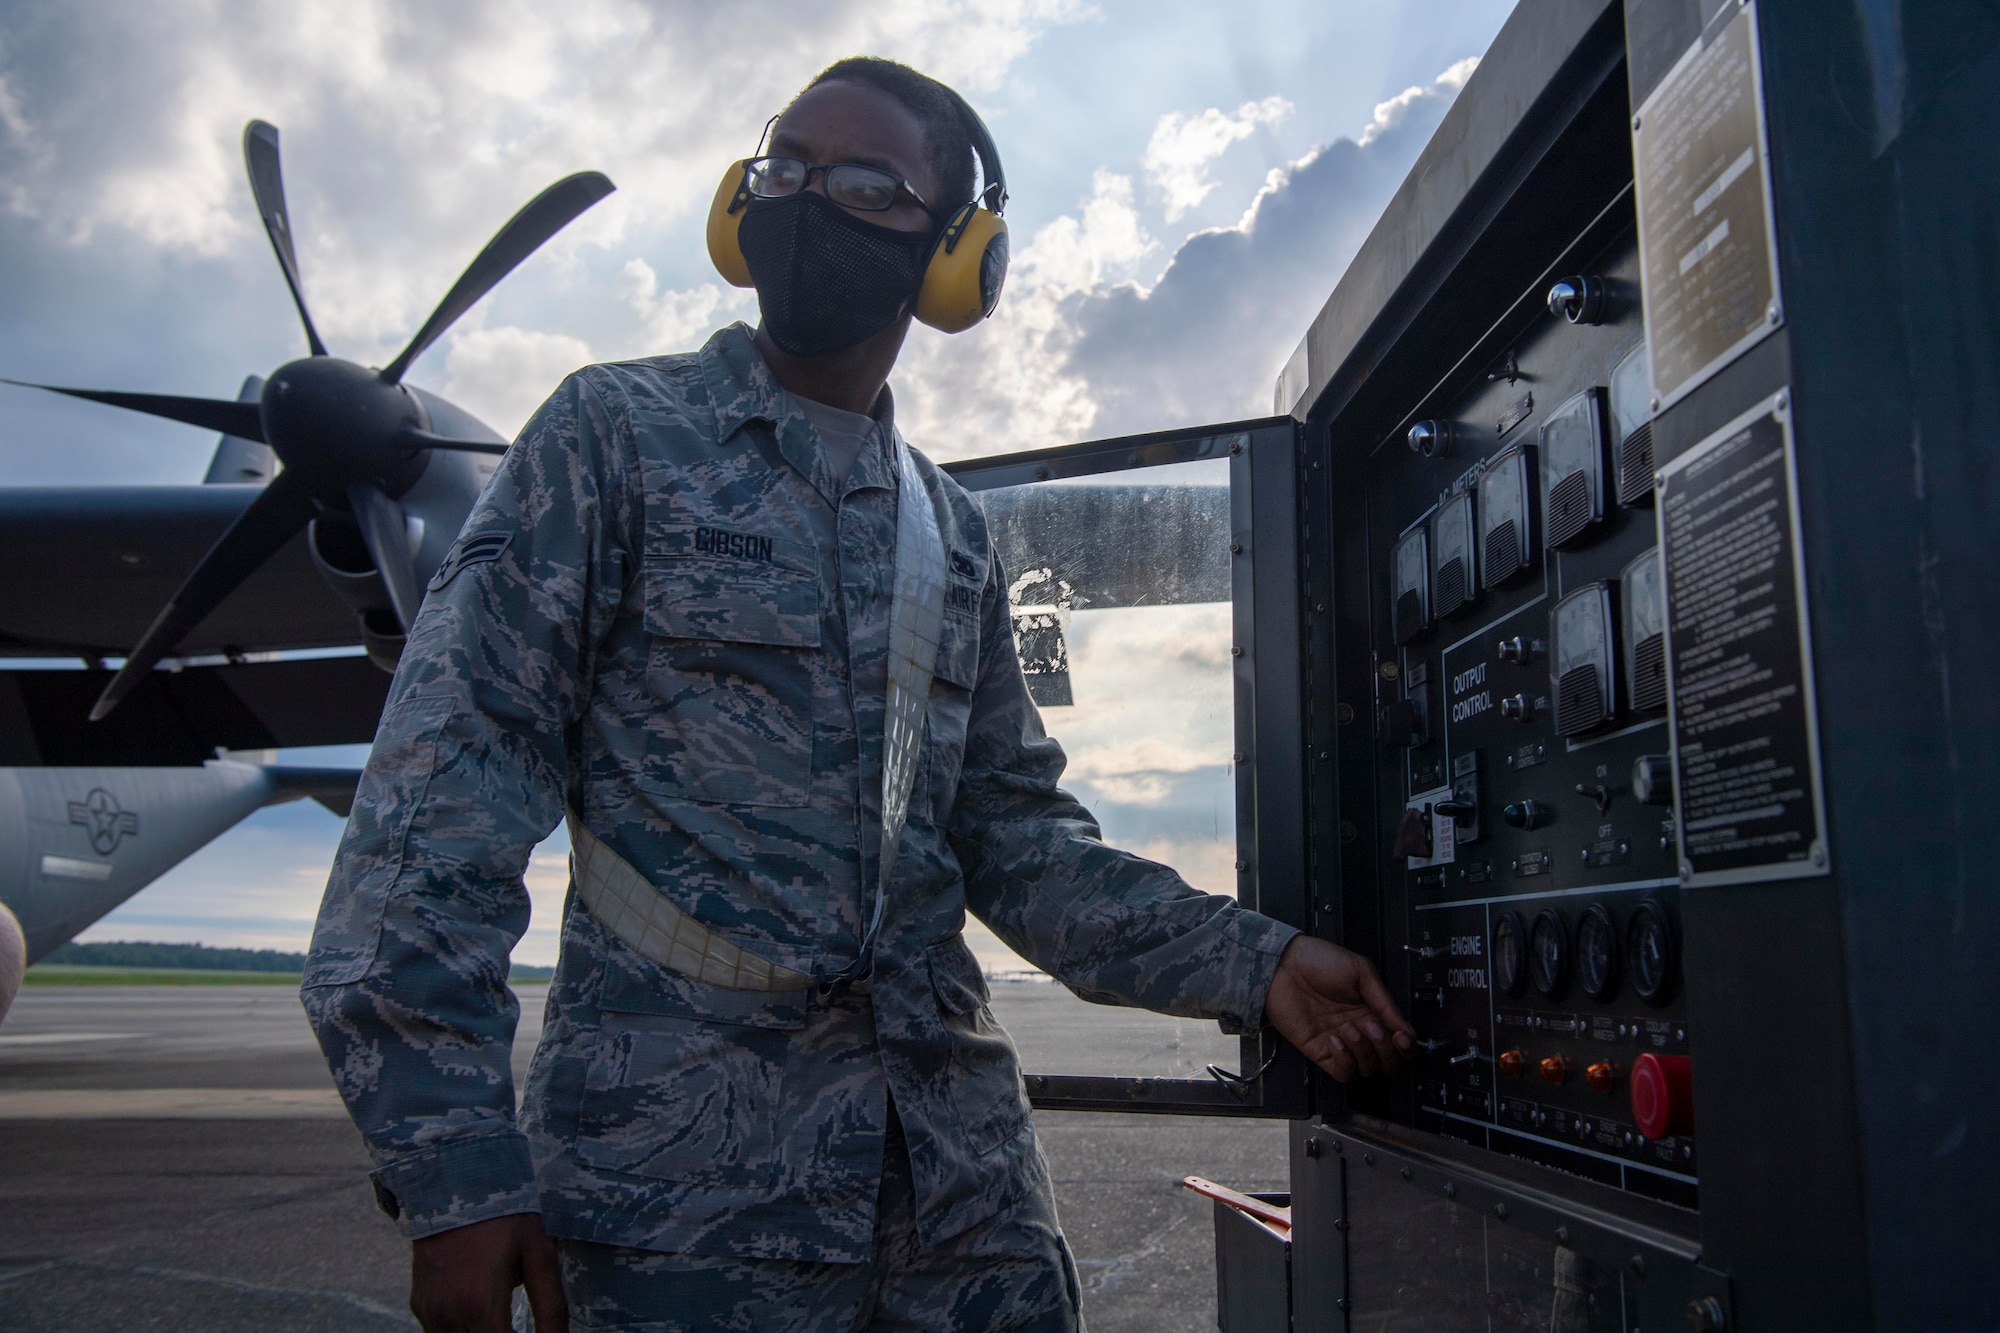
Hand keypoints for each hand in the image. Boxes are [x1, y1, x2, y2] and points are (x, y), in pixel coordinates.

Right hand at [410, 1213, 567, 1332]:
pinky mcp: (420, 1306)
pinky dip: (464, 1332)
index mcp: (481, 1305)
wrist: (456, 1184)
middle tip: (518, 1324)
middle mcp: (449, 1315)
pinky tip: (481, 1313)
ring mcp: (430, 1313)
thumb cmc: (506, 1218)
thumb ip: (552, 1308)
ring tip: (504, 1320)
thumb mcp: (540, 1256)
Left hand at [1264, 935, 1414, 1080]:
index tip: (1402, 1038)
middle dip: (1386, 1050)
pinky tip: (1337, 1039)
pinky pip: (1342, 1072)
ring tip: (1350, 1028)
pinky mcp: (1320, 1051)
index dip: (1407, 1046)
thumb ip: (1385, 1002)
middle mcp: (1360, 1030)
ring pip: (1367, 1069)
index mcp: (1373, 1011)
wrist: (1284, 964)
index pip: (1400, 1042)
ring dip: (1364, 1052)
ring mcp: (1341, 1042)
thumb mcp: (1361, 972)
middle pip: (1387, 1061)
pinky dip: (1345, 1061)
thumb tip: (1407, 1029)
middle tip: (1375, 1029)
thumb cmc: (1319, 960)